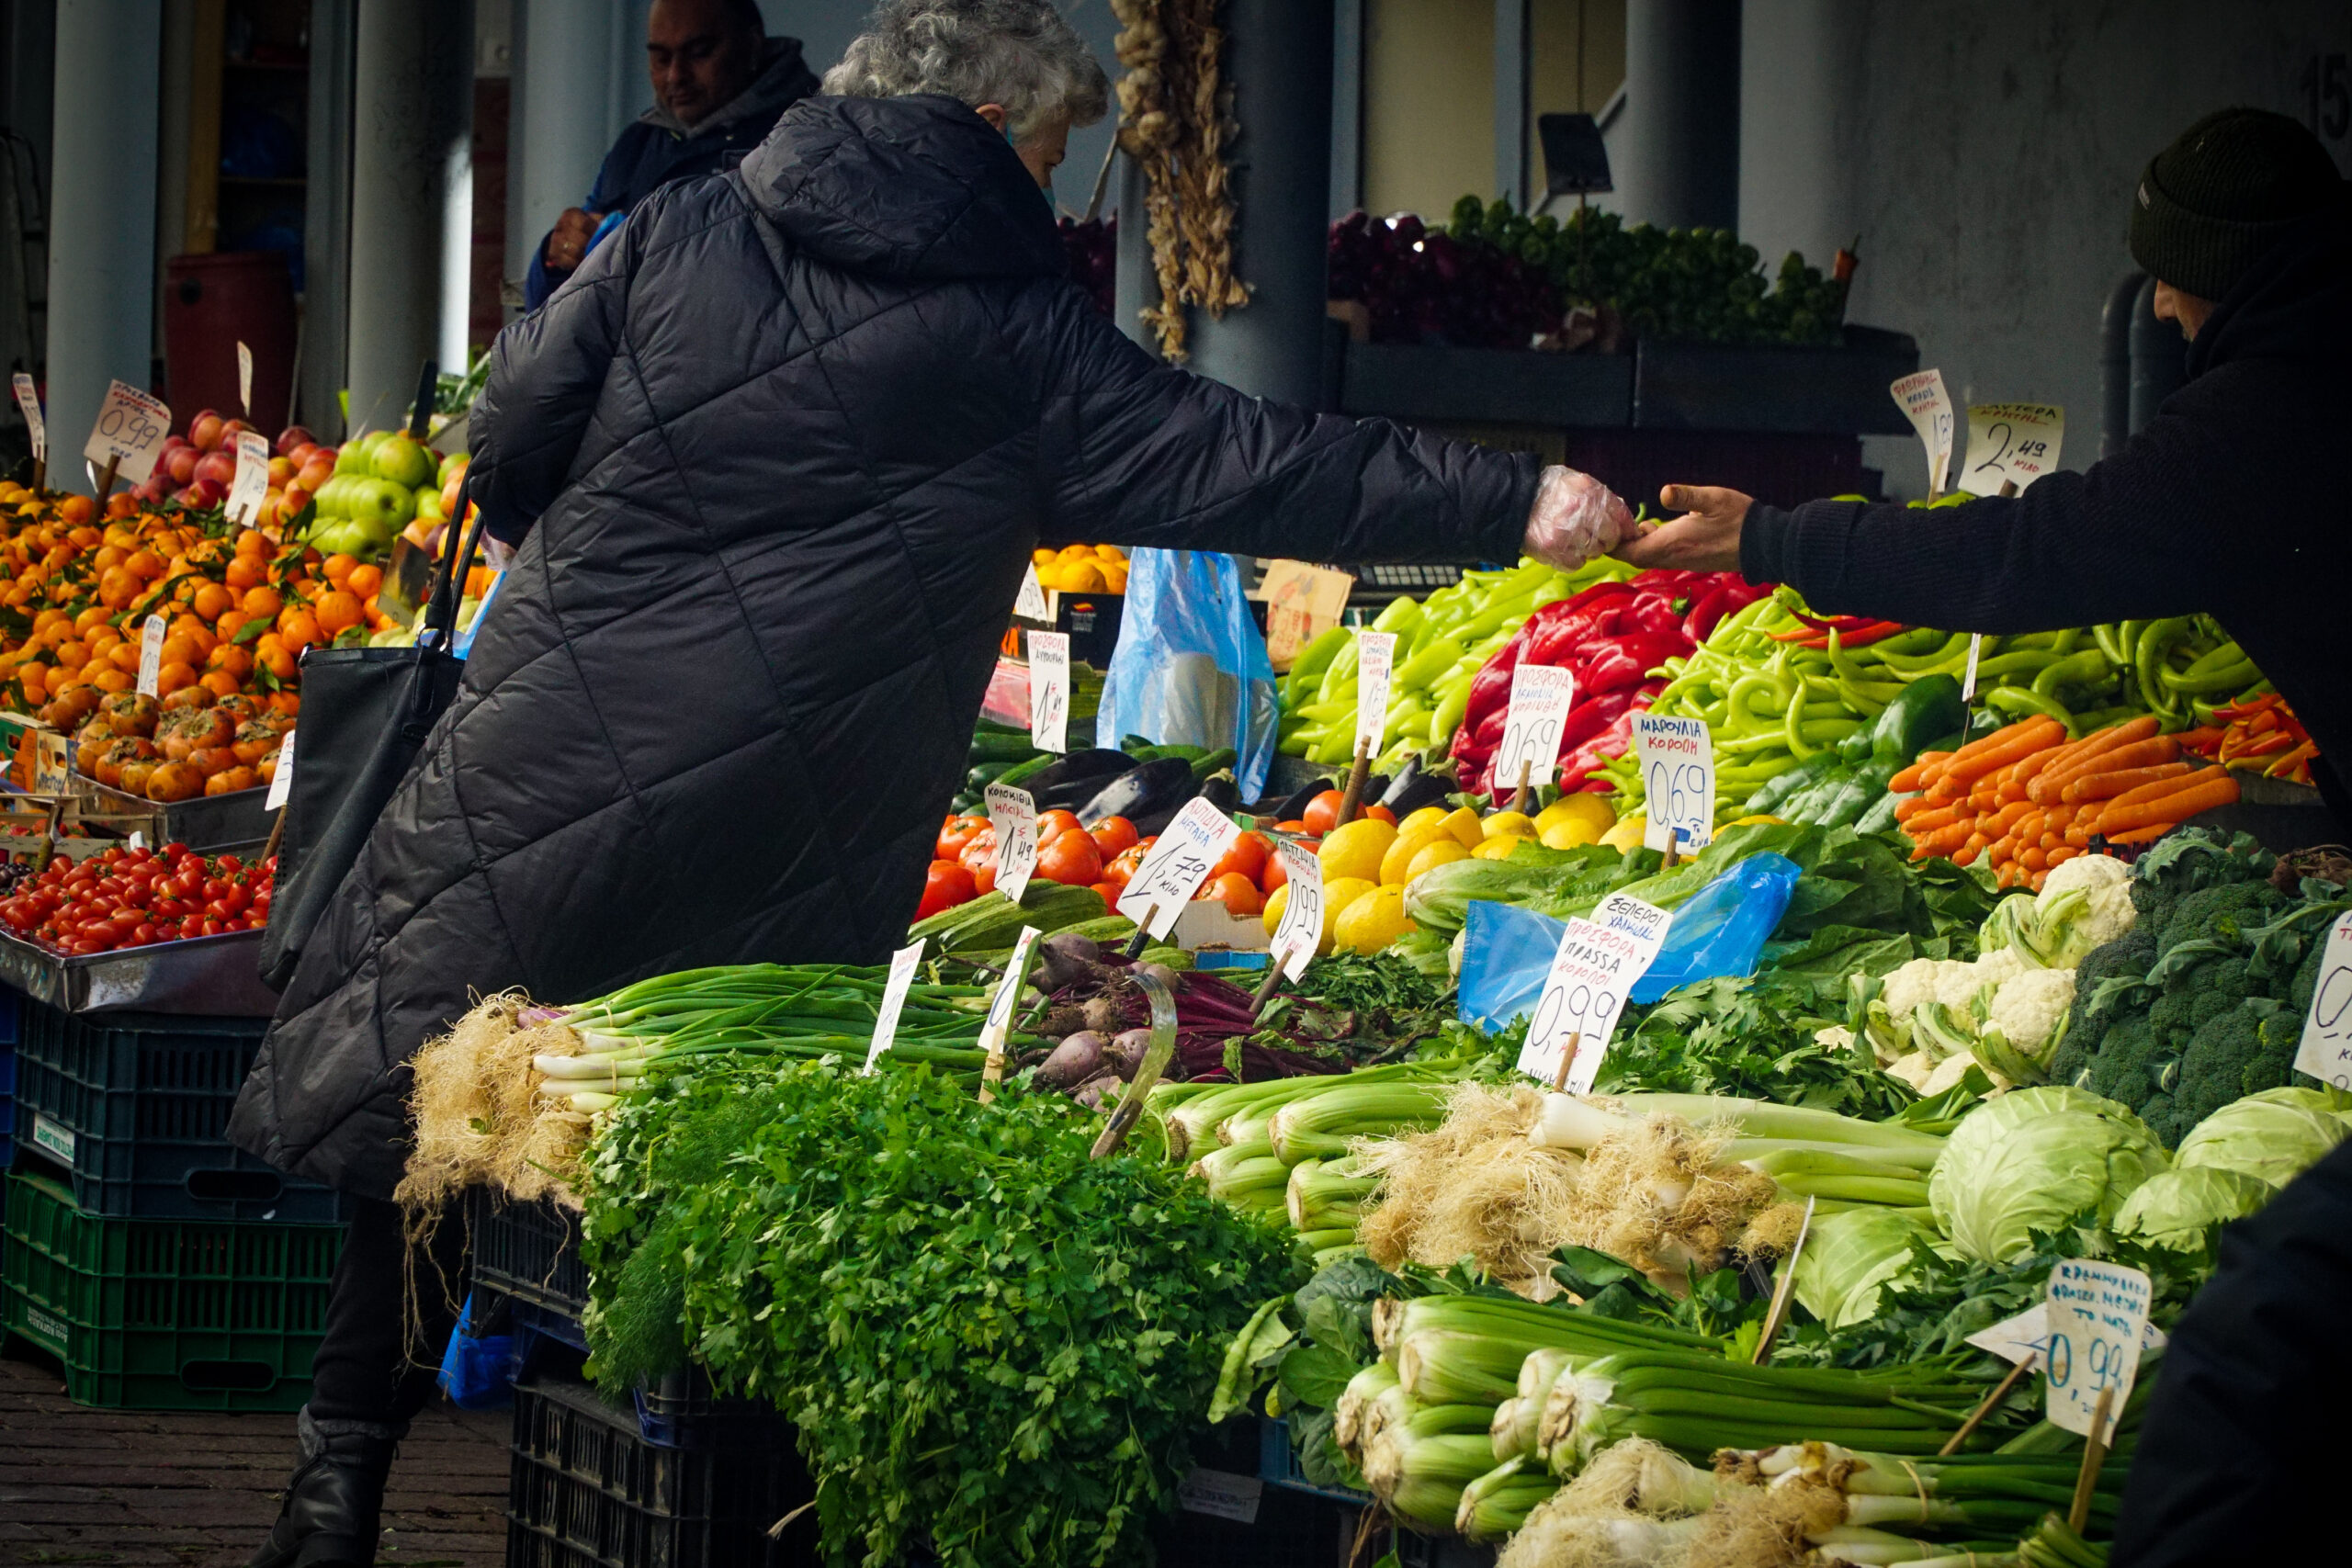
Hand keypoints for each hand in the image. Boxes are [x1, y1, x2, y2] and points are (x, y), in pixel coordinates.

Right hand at [544, 208, 601, 272]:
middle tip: (601, 251)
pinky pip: (566, 262)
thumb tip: (620, 213)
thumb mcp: (596, 221)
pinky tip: (583, 261)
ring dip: (585, 257)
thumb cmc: (588, 228)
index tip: (604, 239)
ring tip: (593, 257)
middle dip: (592, 247)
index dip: (595, 233)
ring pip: (573, 252)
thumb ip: (607, 220)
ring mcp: (554, 240)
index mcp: (571, 214)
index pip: (583, 224)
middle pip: (579, 240)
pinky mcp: (552, 253)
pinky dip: (576, 264)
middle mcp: (560, 225)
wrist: (569, 237)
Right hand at [1521, 466, 1634, 570]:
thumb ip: (1606, 500)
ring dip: (1590, 549)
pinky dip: (1574, 559)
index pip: (1620, 516)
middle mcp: (1578, 511)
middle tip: (1593, 536)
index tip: (1620, 533)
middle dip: (1606, 539)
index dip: (1624, 528)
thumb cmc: (1551, 494)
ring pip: (1596, 552)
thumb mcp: (1579, 485)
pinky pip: (1578, 564)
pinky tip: (1565, 548)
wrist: (1514, 503)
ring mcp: (1565, 532)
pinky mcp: (1553, 550)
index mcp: (1588, 492)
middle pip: (1610, 537)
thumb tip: (1630, 526)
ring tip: (1575, 539)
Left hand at [1613, 484, 1751, 572]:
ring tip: (1632, 522)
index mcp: (1673, 543)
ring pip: (1650, 557)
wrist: (1765, 544)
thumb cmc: (1740, 519)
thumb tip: (1663, 492)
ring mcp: (1684, 561)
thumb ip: (1687, 496)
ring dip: (1638, 543)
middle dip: (1622, 543)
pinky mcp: (1693, 560)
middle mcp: (1674, 557)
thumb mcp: (1713, 499)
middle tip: (1614, 523)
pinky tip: (1656, 527)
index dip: (1614, 545)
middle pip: (1636, 557)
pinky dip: (1653, 544)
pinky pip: (1664, 556)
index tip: (1604, 531)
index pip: (1631, 552)